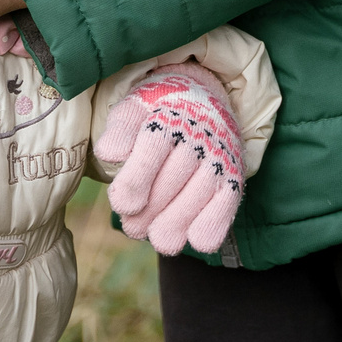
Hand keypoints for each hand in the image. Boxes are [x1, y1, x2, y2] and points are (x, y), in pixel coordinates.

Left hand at [95, 65, 244, 255]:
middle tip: (132, 228)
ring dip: (178, 220)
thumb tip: (108, 154)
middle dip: (152, 208)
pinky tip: (196, 240)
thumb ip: (121, 130)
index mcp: (169, 114)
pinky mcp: (233, 174)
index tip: (123, 205)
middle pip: (175, 173)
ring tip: (158, 240)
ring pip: (201, 189)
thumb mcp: (134, 110)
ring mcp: (218, 154)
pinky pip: (228, 199)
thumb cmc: (158, 112)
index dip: (137, 178)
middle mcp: (198, 132)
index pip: (154, 144)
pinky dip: (215, 222)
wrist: (201, 100)